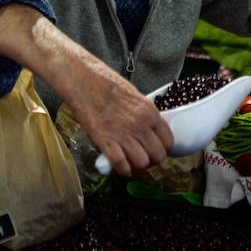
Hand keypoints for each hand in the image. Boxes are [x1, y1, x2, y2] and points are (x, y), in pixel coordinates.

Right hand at [60, 57, 171, 176]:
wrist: (82, 80)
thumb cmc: (104, 82)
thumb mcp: (133, 95)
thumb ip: (143, 114)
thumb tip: (148, 128)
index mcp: (149, 112)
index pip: (168, 141)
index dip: (162, 149)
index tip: (155, 150)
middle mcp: (140, 125)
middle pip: (158, 156)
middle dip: (152, 161)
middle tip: (143, 159)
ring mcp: (123, 134)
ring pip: (142, 163)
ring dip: (137, 166)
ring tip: (130, 162)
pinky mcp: (105, 141)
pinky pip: (121, 165)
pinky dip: (122, 170)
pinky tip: (120, 167)